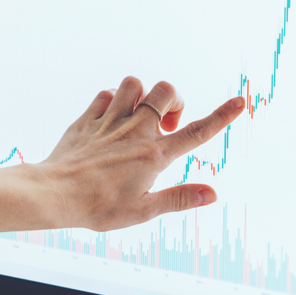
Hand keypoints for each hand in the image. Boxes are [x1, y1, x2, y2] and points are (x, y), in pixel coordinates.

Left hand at [35, 76, 244, 231]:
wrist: (54, 194)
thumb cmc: (98, 208)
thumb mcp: (143, 210)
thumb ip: (179, 199)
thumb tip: (212, 195)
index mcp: (154, 155)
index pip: (196, 133)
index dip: (222, 117)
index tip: (240, 102)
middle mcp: (135, 131)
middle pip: (166, 91)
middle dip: (174, 99)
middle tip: (166, 124)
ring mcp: (110, 122)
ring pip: (134, 84)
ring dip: (142, 95)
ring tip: (138, 117)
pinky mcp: (88, 119)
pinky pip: (105, 94)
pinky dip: (113, 100)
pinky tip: (111, 119)